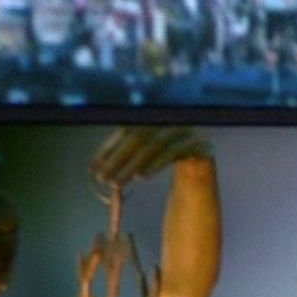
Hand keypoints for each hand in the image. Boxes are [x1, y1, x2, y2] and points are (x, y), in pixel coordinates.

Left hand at [90, 126, 212, 187]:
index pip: (128, 129)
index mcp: (157, 114)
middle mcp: (173, 116)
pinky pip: (175, 152)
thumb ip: (124, 154)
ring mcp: (189, 129)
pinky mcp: (201, 144)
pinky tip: (142, 177)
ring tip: (118, 182)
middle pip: (140, 136)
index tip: (95, 166)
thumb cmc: (166, 163)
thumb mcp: (145, 156)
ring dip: (133, 165)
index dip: (110, 147)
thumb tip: (95, 166)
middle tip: (104, 178)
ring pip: (155, 145)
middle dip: (118, 158)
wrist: (201, 174)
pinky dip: (156, 164)